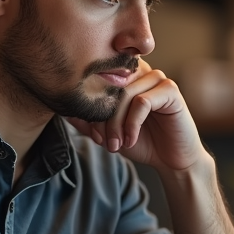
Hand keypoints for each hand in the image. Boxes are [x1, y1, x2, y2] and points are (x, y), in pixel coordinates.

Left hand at [66, 59, 205, 172]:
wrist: (171, 160)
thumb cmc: (142, 142)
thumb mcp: (109, 132)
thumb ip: (88, 120)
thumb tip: (62, 109)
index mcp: (127, 77)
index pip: (99, 82)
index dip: (92, 109)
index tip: (94, 135)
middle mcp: (141, 72)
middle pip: (110, 87)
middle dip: (102, 118)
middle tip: (103, 142)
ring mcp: (157, 79)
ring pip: (124, 95)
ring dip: (116, 124)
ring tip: (116, 145)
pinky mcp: (171, 90)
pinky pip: (142, 102)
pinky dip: (132, 124)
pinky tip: (131, 140)